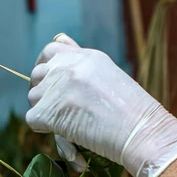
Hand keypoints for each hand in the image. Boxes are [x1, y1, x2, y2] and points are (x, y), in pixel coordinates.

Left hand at [26, 35, 176, 176]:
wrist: (142, 132)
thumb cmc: (135, 112)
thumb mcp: (110, 75)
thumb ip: (83, 65)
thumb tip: (61, 41)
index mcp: (85, 57)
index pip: (52, 51)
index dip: (46, 67)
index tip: (49, 81)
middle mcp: (68, 66)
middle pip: (38, 75)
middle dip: (43, 92)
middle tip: (57, 109)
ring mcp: (56, 87)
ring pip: (34, 98)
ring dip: (47, 112)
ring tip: (71, 126)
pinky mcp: (48, 110)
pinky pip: (33, 120)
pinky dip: (46, 130)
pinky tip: (69, 136)